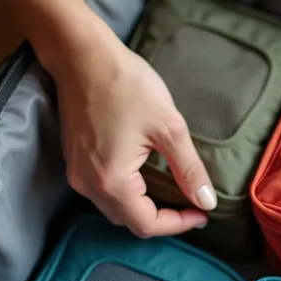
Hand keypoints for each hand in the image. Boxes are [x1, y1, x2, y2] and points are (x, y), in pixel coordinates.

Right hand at [46, 23, 216, 237]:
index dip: (178, 224)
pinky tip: (146, 178)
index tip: (202, 213)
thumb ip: (189, 170)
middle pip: (129, 221)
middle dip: (162, 219)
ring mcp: (77, 174)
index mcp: (112, 182)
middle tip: (191, 205)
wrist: (82, 56)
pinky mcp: (73, 161)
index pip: (147, 224)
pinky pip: (102, 192)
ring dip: (143, 208)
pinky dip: (126, 194)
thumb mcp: (169, 127)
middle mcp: (88, 185)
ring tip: (172, 194)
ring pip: (114, 209)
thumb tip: (207, 201)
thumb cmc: (126, 85)